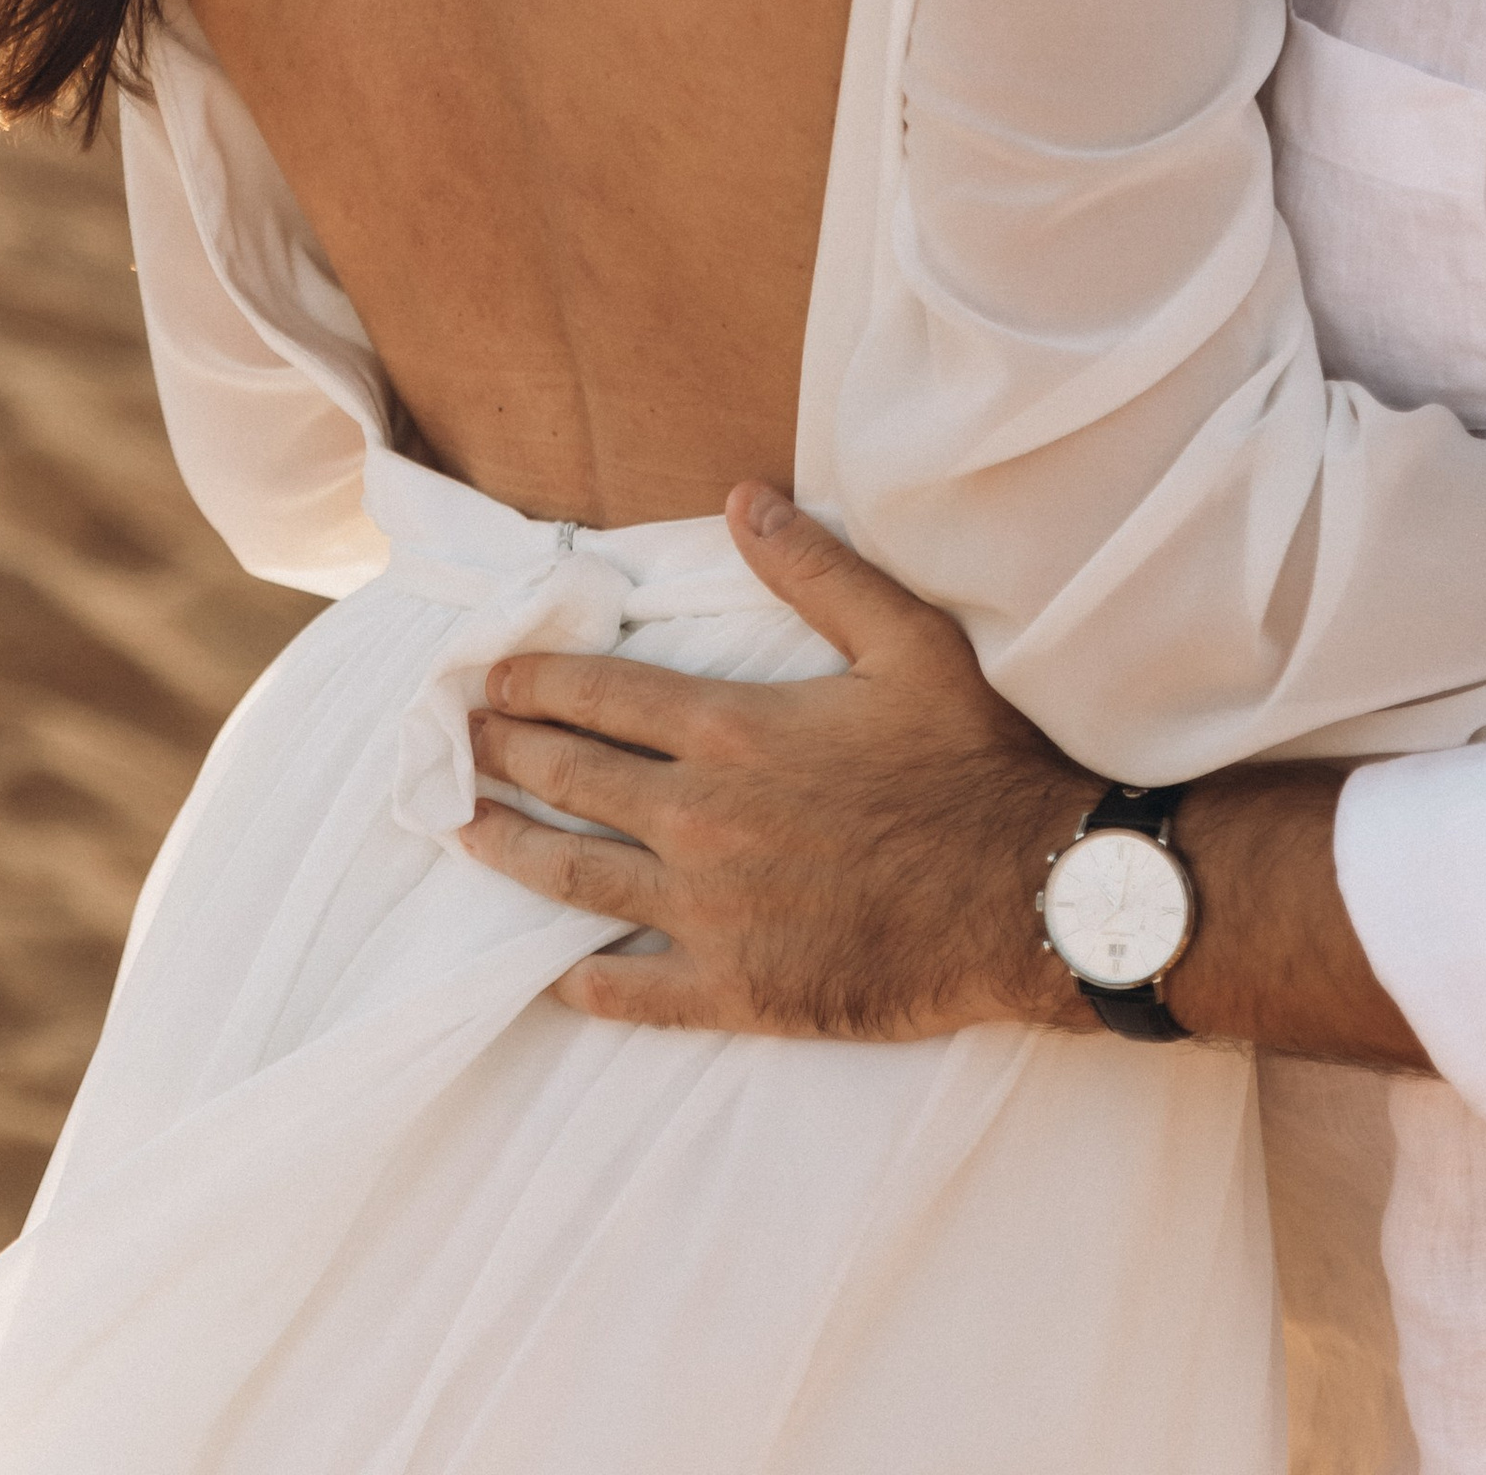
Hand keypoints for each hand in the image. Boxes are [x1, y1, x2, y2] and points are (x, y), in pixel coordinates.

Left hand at [459, 485, 1098, 1039]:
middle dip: (501, 755)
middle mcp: (703, 818)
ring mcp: (712, 911)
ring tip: (461, 830)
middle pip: (570, 779)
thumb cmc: (974, 762)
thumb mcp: (906, 640)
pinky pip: (631, 988)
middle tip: (452, 743)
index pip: (599, 695)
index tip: (485, 678)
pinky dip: (578, 980)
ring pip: (576, 878)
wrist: (1034, 896)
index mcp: (735, 728)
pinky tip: (543, 972)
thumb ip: (814, 569)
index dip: (533, 681)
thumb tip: (744, 496)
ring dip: (509, 851)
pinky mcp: (737, 988)